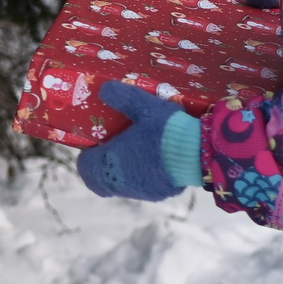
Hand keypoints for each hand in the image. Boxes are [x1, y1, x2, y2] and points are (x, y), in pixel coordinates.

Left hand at [74, 82, 200, 201]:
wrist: (197, 152)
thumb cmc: (165, 128)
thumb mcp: (143, 105)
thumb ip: (122, 97)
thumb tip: (104, 89)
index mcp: (110, 160)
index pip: (84, 167)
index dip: (88, 156)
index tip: (97, 145)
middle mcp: (121, 180)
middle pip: (99, 181)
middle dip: (102, 168)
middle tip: (114, 151)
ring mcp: (140, 190)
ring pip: (121, 186)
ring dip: (123, 173)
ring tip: (137, 154)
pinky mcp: (159, 194)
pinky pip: (143, 188)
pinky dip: (144, 177)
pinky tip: (157, 162)